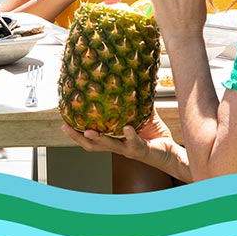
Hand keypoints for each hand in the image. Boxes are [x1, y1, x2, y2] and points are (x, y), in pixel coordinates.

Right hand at [62, 111, 177, 167]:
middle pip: (92, 146)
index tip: (64, 123)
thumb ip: (136, 103)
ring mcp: (128, 150)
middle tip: (65, 127)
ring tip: (89, 131)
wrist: (172, 153)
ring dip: (98, 139)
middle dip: (77, 138)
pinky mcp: (140, 150)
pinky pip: (133, 142)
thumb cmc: (156, 136)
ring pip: (108, 146)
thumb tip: (133, 82)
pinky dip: (129, 135)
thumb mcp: (143, 117)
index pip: (91, 138)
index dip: (76, 133)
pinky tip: (126, 127)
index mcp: (115, 139)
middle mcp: (118, 147)